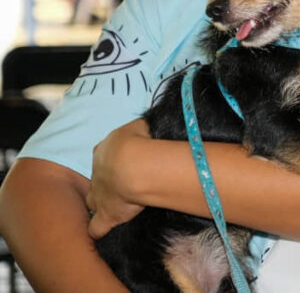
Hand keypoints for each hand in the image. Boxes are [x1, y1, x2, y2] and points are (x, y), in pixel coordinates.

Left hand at [86, 118, 150, 238]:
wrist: (134, 166)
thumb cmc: (139, 142)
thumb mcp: (141, 127)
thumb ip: (141, 132)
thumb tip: (148, 133)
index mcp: (104, 151)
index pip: (104, 155)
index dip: (114, 161)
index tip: (125, 162)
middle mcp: (96, 175)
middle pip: (96, 180)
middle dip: (106, 183)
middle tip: (123, 184)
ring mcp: (99, 197)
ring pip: (92, 203)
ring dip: (101, 205)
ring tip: (115, 206)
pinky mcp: (106, 215)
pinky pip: (96, 228)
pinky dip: (99, 229)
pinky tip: (104, 231)